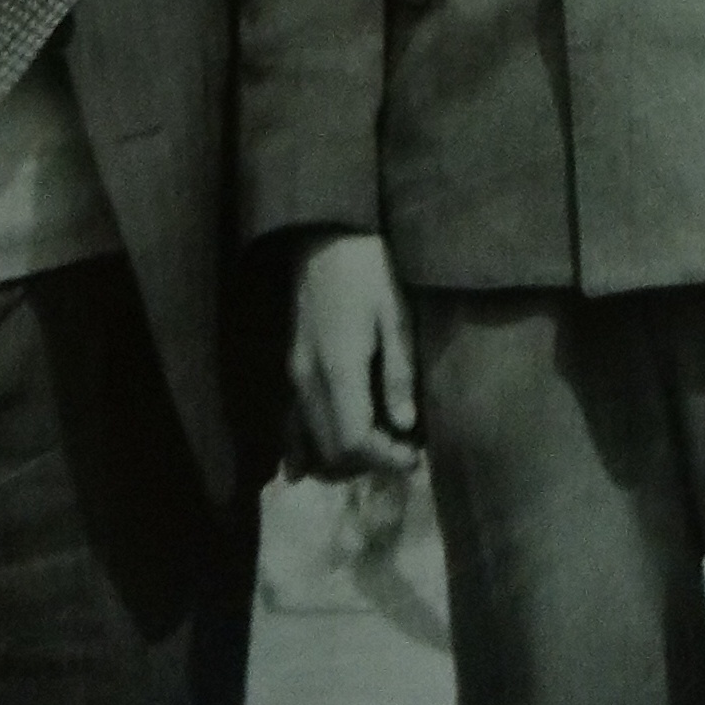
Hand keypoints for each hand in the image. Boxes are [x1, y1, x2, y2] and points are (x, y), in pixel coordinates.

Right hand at [288, 231, 421, 478]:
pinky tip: (312, 465)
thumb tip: (406, 427)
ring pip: (307, 444)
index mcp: (338, 369)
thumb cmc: (368, 270)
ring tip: (376, 450)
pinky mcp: (289, 370)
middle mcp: (308, 381)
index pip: (355, 439)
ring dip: (342, 460)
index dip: (385, 458)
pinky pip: (289, 424)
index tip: (415, 458)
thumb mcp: (396, 315)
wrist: (324, 238)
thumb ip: (399, 373)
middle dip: (368, 464)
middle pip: (330, 451)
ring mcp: (293, 377)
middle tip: (403, 454)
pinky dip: (302, 449)